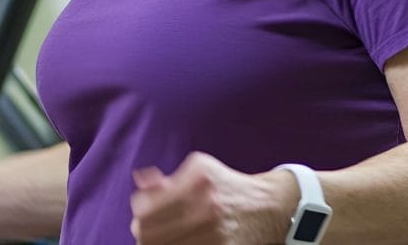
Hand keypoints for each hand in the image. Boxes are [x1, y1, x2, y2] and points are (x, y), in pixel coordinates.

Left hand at [129, 153, 296, 244]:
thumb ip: (166, 179)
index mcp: (197, 181)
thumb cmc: (226, 187)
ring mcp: (215, 233)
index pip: (146, 210)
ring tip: (163, 240)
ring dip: (158, 244)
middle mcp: (206, 206)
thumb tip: (140, 181)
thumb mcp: (199, 170)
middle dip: (145, 234)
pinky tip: (180, 244)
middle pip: (150, 234)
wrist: (267, 208)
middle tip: (149, 234)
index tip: (143, 217)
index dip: (140, 216)